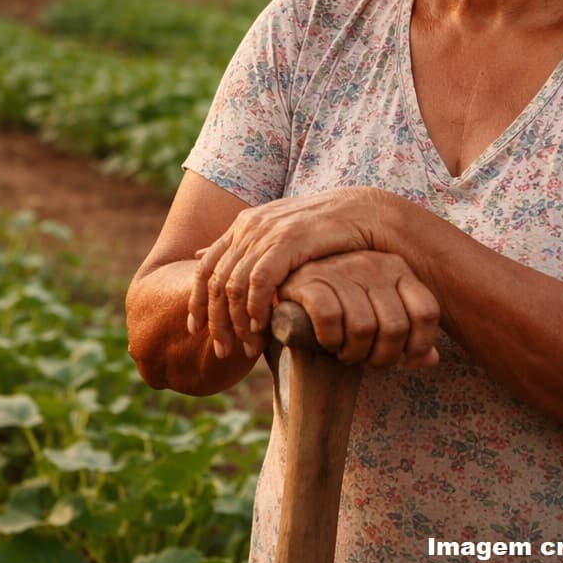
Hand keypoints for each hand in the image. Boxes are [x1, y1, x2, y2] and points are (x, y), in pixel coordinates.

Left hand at [187, 188, 394, 358]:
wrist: (366, 212)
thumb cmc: (327, 231)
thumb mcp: (281, 237)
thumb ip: (246, 249)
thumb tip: (200, 255)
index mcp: (244, 225)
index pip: (205, 267)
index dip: (196, 301)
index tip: (196, 330)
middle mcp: (250, 226)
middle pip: (214, 280)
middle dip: (215, 320)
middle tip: (222, 350)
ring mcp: (267, 231)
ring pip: (233, 284)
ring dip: (237, 322)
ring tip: (248, 348)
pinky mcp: (288, 239)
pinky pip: (259, 281)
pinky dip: (256, 307)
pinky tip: (264, 327)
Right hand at [279, 252, 440, 367]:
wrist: (297, 295)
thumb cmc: (347, 311)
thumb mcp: (383, 317)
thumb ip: (410, 336)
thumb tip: (430, 360)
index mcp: (397, 268)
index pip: (426, 312)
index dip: (419, 345)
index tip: (405, 360)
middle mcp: (373, 263)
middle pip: (394, 327)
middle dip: (381, 357)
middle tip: (367, 360)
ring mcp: (341, 268)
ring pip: (362, 327)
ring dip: (353, 353)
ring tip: (345, 353)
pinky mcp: (310, 278)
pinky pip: (329, 319)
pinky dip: (329, 340)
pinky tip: (326, 342)